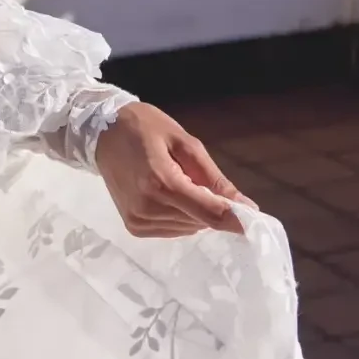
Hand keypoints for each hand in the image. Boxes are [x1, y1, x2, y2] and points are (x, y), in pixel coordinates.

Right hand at [94, 101, 246, 236]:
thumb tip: (246, 206)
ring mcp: (138, 220)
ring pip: (189, 228)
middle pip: (201, 222)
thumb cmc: (146, 128)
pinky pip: (173, 230)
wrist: (102, 133)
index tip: (257, 222)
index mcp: (161, 183)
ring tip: (179, 183)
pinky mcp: (134, 227)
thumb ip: (215, 179)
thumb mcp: (186, 143)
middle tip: (199, 179)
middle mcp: (148, 208)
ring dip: (195, 212)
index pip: (209, 213)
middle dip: (212, 207)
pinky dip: (181, 216)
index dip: (236, 219)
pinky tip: (169, 195)